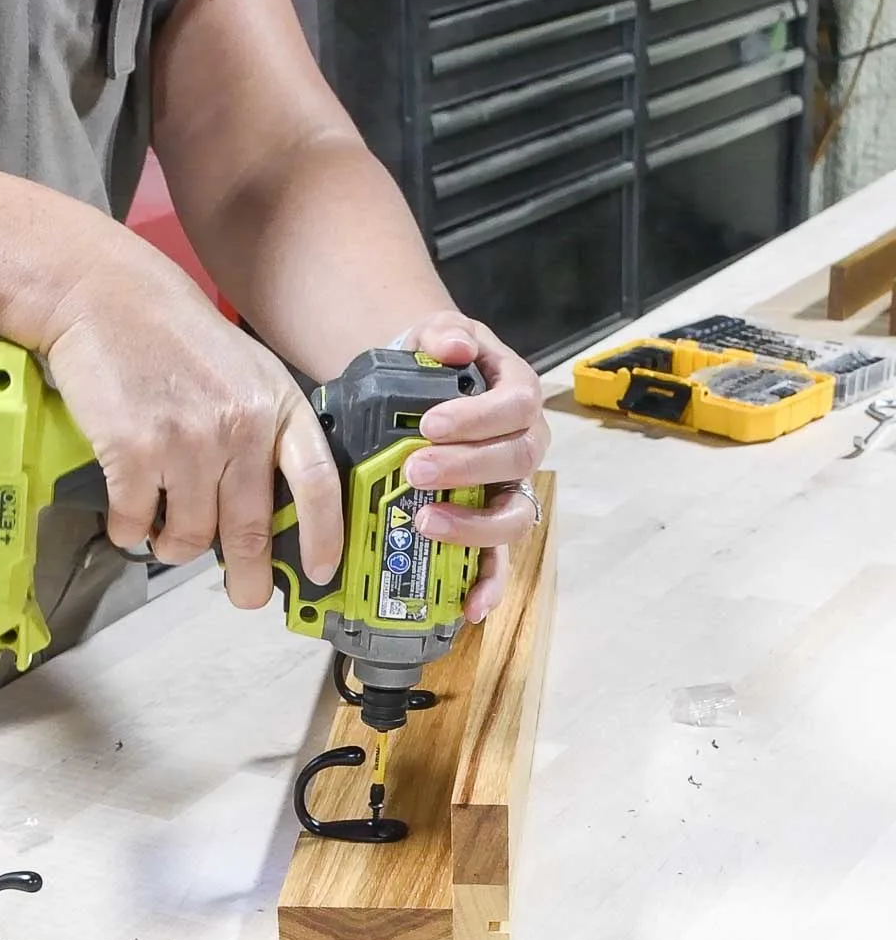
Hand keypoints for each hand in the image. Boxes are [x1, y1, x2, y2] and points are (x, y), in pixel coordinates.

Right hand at [39, 244, 342, 608]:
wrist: (105, 296)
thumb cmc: (176, 336)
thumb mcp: (249, 371)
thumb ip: (269, 430)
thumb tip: (275, 504)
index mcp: (277, 405)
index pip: (317, 483)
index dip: (325, 535)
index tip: (322, 571)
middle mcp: (239, 426)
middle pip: (250, 529)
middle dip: (249, 576)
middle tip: (247, 595)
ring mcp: (186, 441)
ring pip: (189, 536)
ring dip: (175, 546)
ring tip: (165, 531)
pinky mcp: (133, 450)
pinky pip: (136, 523)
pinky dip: (129, 530)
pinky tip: (128, 514)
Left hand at [397, 311, 548, 622]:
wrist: (419, 392)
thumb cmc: (434, 367)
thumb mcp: (435, 336)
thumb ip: (443, 335)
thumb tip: (452, 346)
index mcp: (517, 395)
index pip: (515, 405)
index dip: (478, 418)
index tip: (431, 423)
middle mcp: (525, 444)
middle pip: (515, 461)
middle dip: (466, 468)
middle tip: (415, 468)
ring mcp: (511, 489)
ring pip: (513, 516)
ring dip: (473, 525)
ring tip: (426, 522)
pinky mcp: (491, 526)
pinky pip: (501, 560)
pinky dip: (489, 584)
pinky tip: (468, 605)